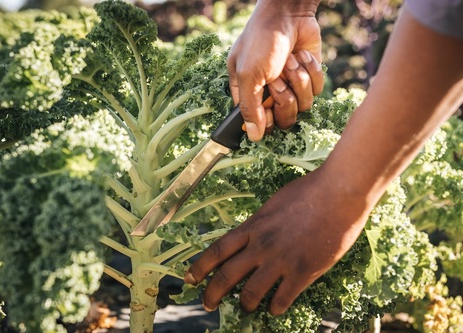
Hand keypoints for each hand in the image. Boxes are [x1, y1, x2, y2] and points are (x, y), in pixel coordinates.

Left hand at [185, 166, 369, 314]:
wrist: (337, 193)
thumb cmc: (307, 191)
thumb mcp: (274, 204)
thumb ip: (260, 222)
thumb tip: (252, 232)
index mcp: (252, 227)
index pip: (217, 251)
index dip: (200, 267)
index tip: (190, 279)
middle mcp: (261, 246)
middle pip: (226, 275)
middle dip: (212, 294)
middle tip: (207, 304)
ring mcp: (281, 260)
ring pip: (252, 292)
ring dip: (246, 304)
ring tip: (246, 307)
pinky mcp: (303, 271)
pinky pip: (283, 298)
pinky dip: (275, 307)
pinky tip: (275, 309)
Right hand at [227, 0, 323, 140]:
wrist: (289, 13)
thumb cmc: (261, 41)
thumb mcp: (249, 74)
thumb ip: (249, 108)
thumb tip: (252, 136)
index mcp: (249, 94)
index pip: (259, 124)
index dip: (266, 120)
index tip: (268, 108)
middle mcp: (270, 94)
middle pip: (283, 119)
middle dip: (284, 97)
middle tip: (277, 78)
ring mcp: (291, 87)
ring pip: (303, 106)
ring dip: (298, 80)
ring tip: (290, 61)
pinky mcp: (310, 78)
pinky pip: (317, 91)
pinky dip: (311, 71)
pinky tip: (302, 56)